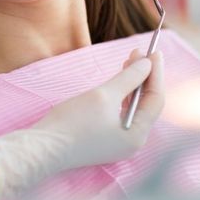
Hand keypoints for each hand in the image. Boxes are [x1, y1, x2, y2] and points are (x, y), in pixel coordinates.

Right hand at [34, 49, 164, 169]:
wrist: (43, 148)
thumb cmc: (74, 121)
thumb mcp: (103, 95)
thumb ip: (128, 78)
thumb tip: (147, 64)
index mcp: (137, 135)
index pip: (155, 99)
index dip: (155, 73)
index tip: (154, 51)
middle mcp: (132, 142)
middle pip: (146, 104)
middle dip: (143, 77)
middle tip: (140, 52)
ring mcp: (118, 142)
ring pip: (133, 107)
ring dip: (132, 84)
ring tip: (130, 60)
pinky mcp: (105, 139)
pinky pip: (120, 113)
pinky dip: (121, 95)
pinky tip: (118, 81)